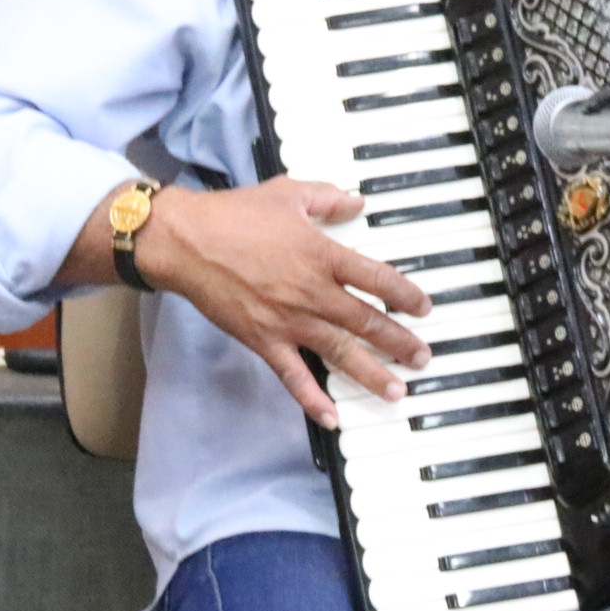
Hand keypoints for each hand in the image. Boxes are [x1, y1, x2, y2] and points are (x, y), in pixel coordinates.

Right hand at [130, 179, 434, 426]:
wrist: (186, 241)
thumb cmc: (234, 214)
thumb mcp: (288, 192)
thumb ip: (327, 198)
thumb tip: (356, 201)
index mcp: (323, 255)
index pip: (377, 279)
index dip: (405, 294)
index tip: (423, 307)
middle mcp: (313, 292)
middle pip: (367, 321)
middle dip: (399, 342)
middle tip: (422, 357)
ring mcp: (289, 321)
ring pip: (340, 352)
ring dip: (372, 374)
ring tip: (396, 392)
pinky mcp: (264, 341)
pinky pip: (293, 376)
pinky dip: (313, 399)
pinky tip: (332, 417)